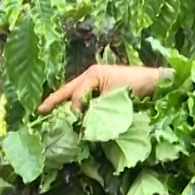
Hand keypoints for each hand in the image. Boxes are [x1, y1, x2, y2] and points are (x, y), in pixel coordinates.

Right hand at [39, 64, 165, 112]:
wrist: (154, 83)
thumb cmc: (135, 85)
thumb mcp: (113, 96)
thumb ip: (95, 106)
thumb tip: (80, 119)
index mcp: (92, 74)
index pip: (75, 94)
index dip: (72, 108)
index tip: (73, 120)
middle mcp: (90, 77)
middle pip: (67, 90)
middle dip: (54, 101)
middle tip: (40, 112)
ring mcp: (95, 84)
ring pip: (74, 95)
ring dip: (63, 105)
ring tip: (50, 115)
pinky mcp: (102, 92)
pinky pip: (84, 100)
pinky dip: (76, 108)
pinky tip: (71, 117)